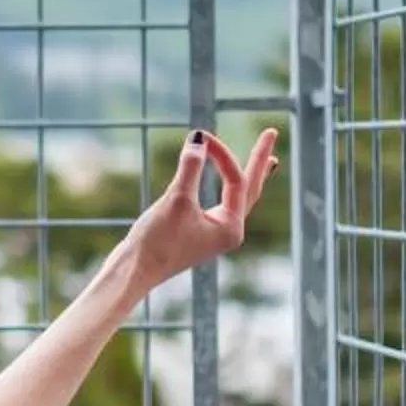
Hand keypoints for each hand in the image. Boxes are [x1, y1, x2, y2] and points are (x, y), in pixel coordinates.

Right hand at [125, 127, 279, 290]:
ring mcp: (214, 233)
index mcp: (231, 228)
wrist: (134, 271)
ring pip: (239, 197)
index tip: (201, 136)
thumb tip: (199, 138)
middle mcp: (228, 232)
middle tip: (270, 133)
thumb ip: (190, 167)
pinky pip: (223, 203)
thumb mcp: (176, 200)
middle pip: (251, 188)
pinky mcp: (198, 233)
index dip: (221, 154)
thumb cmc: (156, 241)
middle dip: (259, 161)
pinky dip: (229, 187)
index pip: (236, 180)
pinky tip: (229, 183)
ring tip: (269, 161)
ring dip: (250, 176)